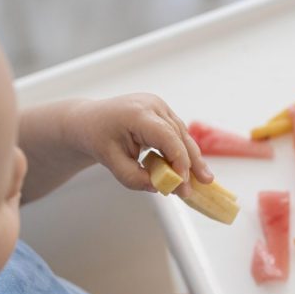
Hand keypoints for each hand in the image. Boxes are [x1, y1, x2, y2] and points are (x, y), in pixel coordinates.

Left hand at [65, 93, 212, 196]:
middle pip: (179, 135)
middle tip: (205, 182)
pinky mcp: (162, 112)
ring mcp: (159, 106)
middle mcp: (152, 105)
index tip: (183, 182)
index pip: (166, 137)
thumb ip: (134, 178)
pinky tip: (189, 168)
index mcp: (137, 113)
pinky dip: (183, 150)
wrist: (89, 121)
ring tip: (202, 178)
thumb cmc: (98, 138)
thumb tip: (159, 187)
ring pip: (182, 134)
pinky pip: (177, 133)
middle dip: (192, 161)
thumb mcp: (111, 162)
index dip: (179, 160)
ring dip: (191, 157)